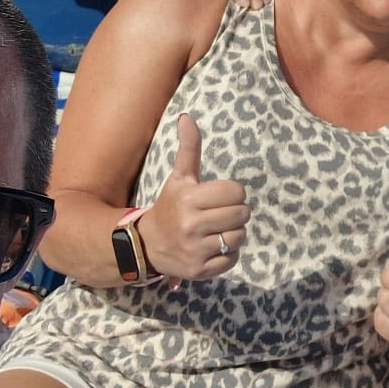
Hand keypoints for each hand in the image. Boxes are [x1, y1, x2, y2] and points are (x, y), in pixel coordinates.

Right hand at [139, 114, 250, 282]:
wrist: (146, 245)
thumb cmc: (170, 206)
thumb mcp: (179, 178)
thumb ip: (189, 148)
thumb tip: (186, 117)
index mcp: (189, 198)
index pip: (236, 191)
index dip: (232, 194)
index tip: (220, 197)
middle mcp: (191, 224)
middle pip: (242, 214)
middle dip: (236, 213)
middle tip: (221, 215)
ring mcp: (195, 249)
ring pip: (239, 237)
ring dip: (233, 234)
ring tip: (217, 231)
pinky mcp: (199, 270)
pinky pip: (232, 259)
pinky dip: (228, 254)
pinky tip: (213, 247)